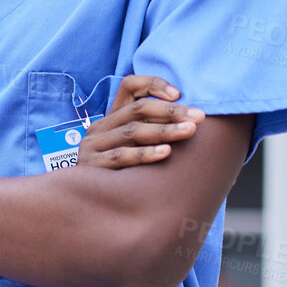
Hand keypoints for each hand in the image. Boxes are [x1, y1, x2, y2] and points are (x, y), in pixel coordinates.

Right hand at [78, 75, 203, 168]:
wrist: (87, 202)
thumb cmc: (122, 173)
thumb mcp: (133, 147)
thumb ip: (153, 130)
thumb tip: (194, 119)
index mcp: (112, 117)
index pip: (130, 87)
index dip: (154, 84)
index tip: (179, 94)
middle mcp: (100, 127)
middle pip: (137, 109)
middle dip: (171, 111)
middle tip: (199, 117)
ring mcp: (93, 146)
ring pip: (132, 131)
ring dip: (164, 130)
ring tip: (190, 131)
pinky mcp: (91, 165)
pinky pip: (121, 156)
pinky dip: (145, 153)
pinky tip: (166, 152)